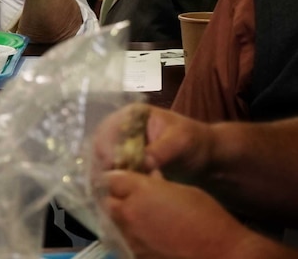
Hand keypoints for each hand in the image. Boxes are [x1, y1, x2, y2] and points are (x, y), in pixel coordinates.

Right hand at [93, 105, 212, 181]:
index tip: (113, 167)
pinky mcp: (125, 163)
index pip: (108, 129)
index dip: (106, 148)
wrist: (206, 156)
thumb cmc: (194, 141)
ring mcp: (122, 146)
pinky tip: (118, 191)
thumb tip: (143, 163)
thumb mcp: (181, 141)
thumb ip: (161, 150)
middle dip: (104, 164)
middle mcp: (121, 128)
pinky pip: (112, 170)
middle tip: (112, 183)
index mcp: (131, 115)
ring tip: (115, 189)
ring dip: (107, 174)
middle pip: (100, 145)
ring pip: (102, 160)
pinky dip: (114, 180)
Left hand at [101, 170, 245, 258]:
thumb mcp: (181, 191)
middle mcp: (127, 214)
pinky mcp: (133, 256)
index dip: (116, 178)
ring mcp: (128, 238)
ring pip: (109, 223)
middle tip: (127, 199)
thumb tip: (148, 180)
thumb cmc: (207, 218)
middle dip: (114, 198)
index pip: (110, 178)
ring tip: (133, 218)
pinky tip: (140, 235)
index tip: (123, 179)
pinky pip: (120, 241)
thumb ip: (157, 185)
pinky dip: (125, 237)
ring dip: (117, 218)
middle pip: (106, 201)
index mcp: (139, 192)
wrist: (221, 255)